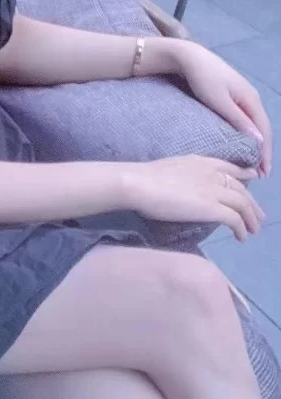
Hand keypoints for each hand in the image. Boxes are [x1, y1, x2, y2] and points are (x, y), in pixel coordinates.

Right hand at [123, 156, 262, 241]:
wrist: (139, 184)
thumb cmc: (144, 178)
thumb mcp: (170, 167)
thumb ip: (185, 174)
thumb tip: (185, 185)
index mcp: (200, 162)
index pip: (229, 168)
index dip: (244, 174)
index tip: (252, 178)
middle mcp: (212, 174)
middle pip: (241, 189)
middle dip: (252, 203)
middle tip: (258, 215)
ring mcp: (213, 190)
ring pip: (243, 204)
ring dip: (251, 219)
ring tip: (253, 230)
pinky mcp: (212, 208)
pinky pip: (235, 219)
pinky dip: (241, 229)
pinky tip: (241, 237)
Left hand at [173, 41, 271, 175]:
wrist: (189, 56)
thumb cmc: (203, 79)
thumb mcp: (220, 102)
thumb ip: (238, 120)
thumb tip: (259, 140)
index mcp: (251, 99)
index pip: (264, 130)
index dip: (266, 152)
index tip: (265, 172)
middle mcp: (251, 97)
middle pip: (262, 127)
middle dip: (263, 150)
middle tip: (261, 172)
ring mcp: (242, 94)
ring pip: (254, 122)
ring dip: (256, 142)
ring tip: (253, 160)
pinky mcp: (232, 94)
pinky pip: (245, 117)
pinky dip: (247, 131)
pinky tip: (241, 139)